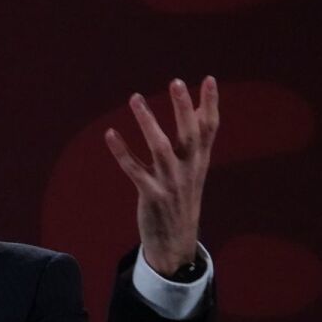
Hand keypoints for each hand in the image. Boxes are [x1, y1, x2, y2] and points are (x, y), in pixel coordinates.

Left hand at [104, 76, 218, 276]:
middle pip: (189, 134)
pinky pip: (134, 170)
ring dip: (148, 122)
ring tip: (135, 98)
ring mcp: (171, 183)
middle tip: (176, 81)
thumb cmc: (181, 199)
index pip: (210, 128)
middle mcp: (189, 169)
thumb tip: (199, 108)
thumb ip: (195, 139)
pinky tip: (110, 134)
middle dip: (183, 108)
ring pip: (161, 148)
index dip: (211, 104)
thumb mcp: (193, 169)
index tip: (209, 79)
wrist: (175, 243)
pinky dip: (122, 152)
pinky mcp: (151, 195)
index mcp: (200, 161)